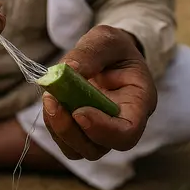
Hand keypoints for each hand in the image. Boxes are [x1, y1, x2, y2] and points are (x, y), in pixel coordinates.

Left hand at [42, 25, 156, 160]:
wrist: (109, 56)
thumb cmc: (114, 48)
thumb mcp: (106, 39)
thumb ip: (90, 52)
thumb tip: (66, 70)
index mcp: (140, 102)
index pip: (128, 132)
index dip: (103, 129)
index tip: (79, 111)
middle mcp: (123, 123)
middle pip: (100, 147)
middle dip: (71, 131)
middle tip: (53, 102)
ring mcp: (102, 131)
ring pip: (80, 150)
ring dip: (58, 129)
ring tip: (50, 98)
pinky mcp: (83, 131)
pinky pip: (66, 142)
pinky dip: (53, 125)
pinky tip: (51, 101)